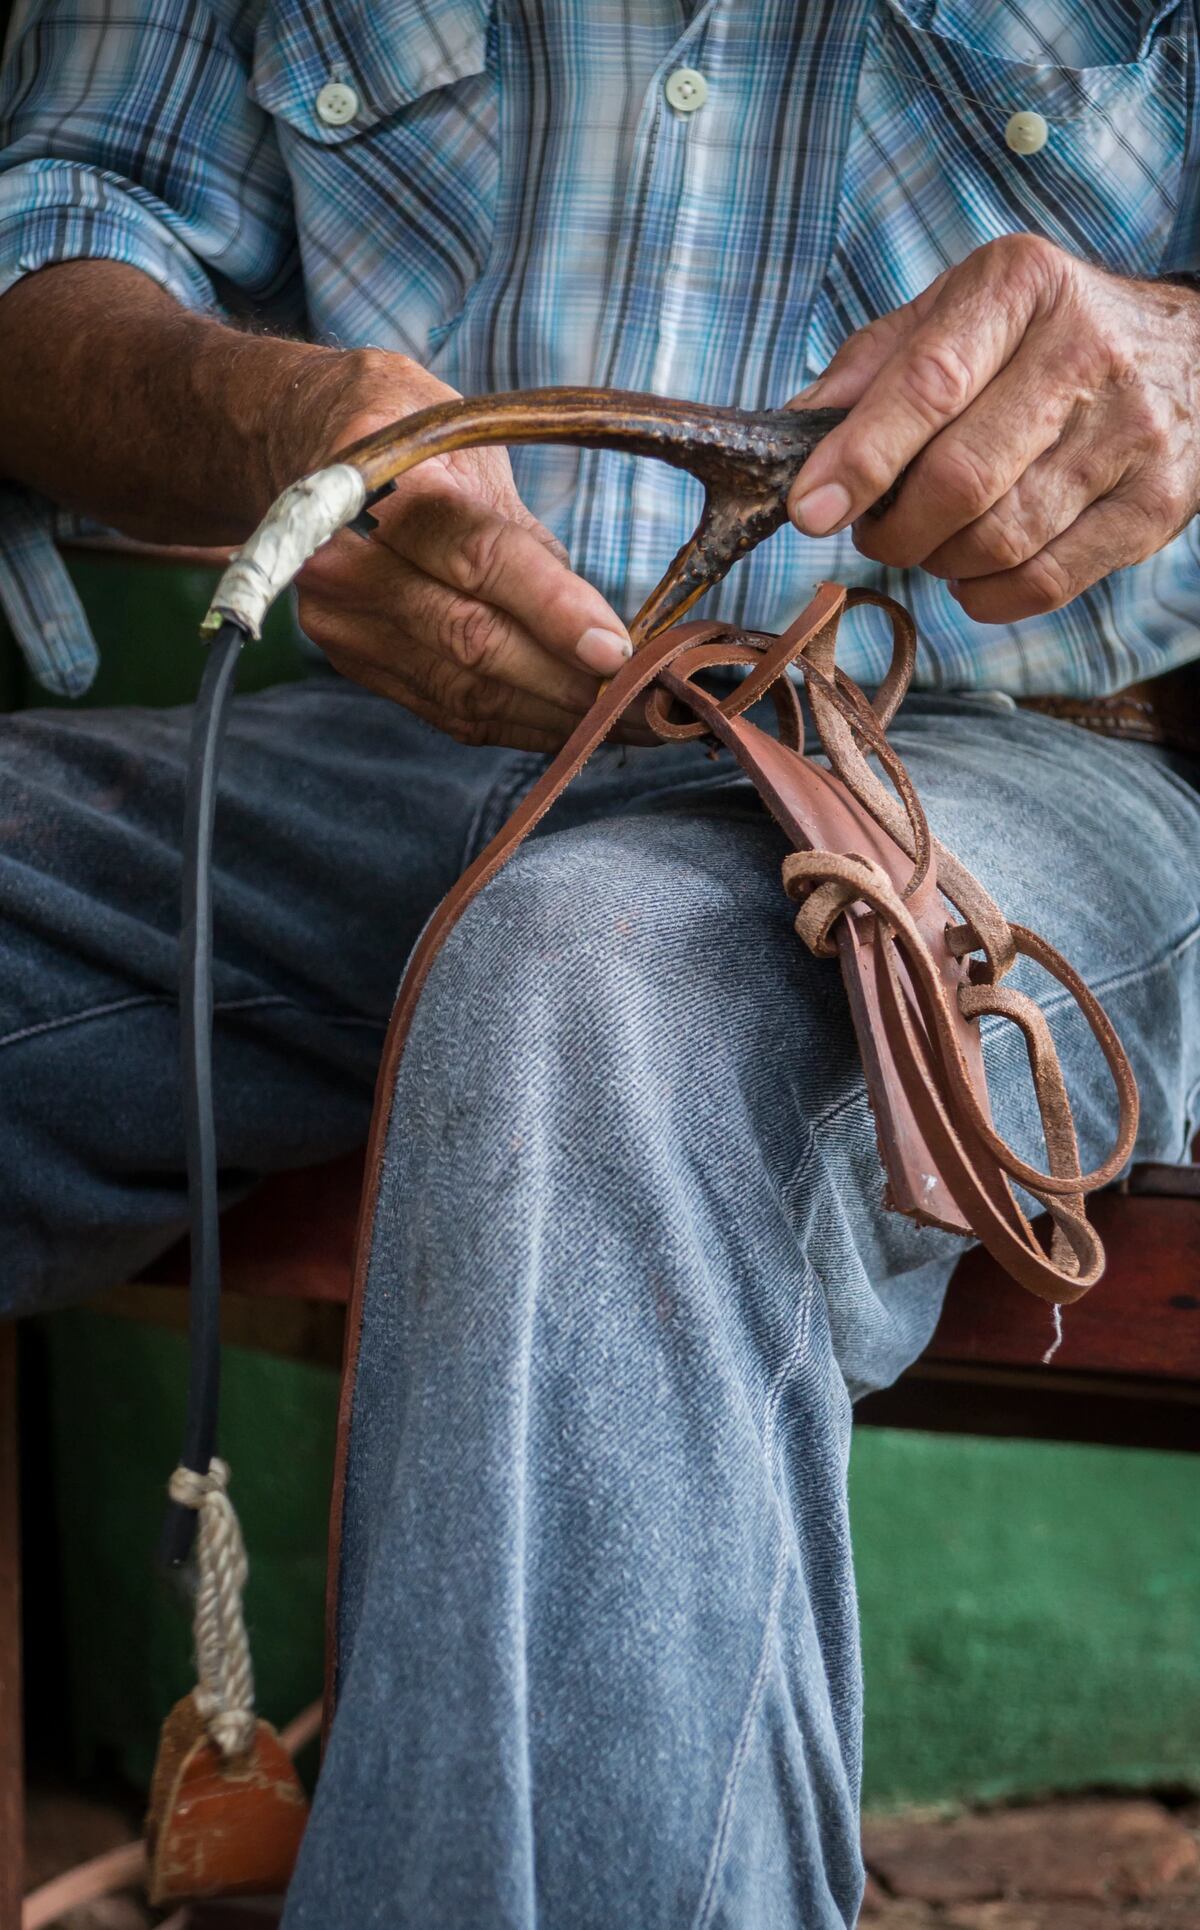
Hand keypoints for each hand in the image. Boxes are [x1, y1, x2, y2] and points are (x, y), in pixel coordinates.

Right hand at [282, 351, 633, 750]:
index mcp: (385, 487)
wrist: (300, 442)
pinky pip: (448, 710)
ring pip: (465, 691)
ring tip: (632, 723)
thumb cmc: (408, 438)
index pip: (479, 559)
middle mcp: (348, 562)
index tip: (620, 649)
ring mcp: (343, 621)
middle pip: (473, 642)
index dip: (554, 610)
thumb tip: (604, 629)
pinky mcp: (353, 662)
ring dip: (557, 718)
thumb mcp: (472, 450)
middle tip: (652, 703)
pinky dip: (519, 723)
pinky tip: (574, 729)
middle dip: (572, 684)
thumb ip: (528, 542)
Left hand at [785, 235, 1199, 623]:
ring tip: (931, 541)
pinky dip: (987, 596)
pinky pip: (1045, 581)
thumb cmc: (1042, 336)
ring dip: (939, 561)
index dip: (860, 458)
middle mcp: (1085, 351)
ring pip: (1000, 540)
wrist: (1191, 353)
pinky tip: (974, 572)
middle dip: (895, 529)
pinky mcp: (1156, 503)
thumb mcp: (960, 312)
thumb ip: (874, 365)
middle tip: (875, 530)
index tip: (810, 510)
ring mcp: (1130, 432)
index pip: (929, 383)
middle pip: (961, 480)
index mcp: (1020, 287)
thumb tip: (793, 431)